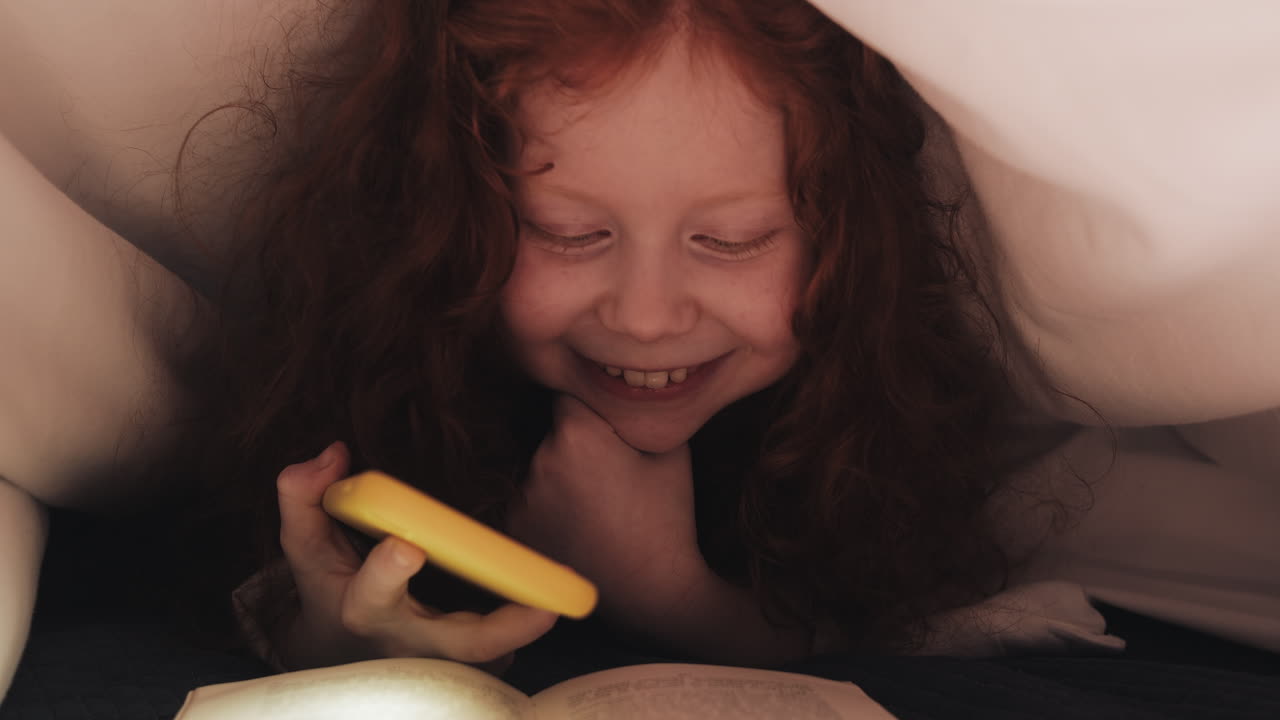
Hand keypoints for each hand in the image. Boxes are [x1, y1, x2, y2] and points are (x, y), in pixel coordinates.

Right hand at [272, 442, 556, 671]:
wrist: (344, 646)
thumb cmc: (331, 585)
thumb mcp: (305, 545)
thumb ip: (304, 495)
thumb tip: (332, 454)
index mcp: (364, 608)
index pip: (372, 594)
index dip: (388, 573)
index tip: (406, 545)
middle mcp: (408, 639)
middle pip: (460, 644)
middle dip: (503, 628)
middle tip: (544, 605)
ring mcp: (443, 657)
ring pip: (494, 655)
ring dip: (528, 630)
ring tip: (562, 596)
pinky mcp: (470, 663)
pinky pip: (504, 652)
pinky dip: (525, 630)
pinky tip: (549, 599)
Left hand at [506, 396, 704, 611]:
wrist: (651, 591)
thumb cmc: (666, 518)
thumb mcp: (670, 452)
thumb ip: (640, 413)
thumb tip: (624, 388)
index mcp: (577, 434)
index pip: (568, 393)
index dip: (587, 404)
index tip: (603, 421)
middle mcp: (539, 460)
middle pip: (550, 432)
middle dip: (573, 442)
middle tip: (606, 473)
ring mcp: (521, 497)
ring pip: (538, 466)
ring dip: (557, 475)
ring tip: (595, 505)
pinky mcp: (513, 528)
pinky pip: (527, 500)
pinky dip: (546, 506)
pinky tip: (578, 524)